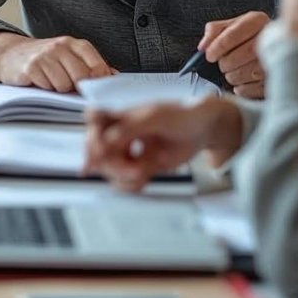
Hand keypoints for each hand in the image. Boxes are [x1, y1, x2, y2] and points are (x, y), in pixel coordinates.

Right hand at [0, 32, 114, 92]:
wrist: (10, 54)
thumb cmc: (45, 59)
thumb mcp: (70, 57)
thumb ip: (92, 66)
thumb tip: (115, 77)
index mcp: (76, 44)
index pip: (99, 67)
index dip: (98, 83)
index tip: (91, 88)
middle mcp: (62, 46)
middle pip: (82, 78)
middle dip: (75, 86)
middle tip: (66, 84)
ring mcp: (46, 55)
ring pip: (65, 85)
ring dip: (58, 88)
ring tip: (50, 80)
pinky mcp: (31, 67)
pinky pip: (48, 86)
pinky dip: (45, 88)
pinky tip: (39, 80)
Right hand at [83, 100, 243, 192]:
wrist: (205, 130)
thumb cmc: (181, 115)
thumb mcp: (153, 117)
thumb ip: (128, 128)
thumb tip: (106, 140)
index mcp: (122, 116)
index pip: (94, 122)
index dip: (91, 136)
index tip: (98, 148)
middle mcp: (122, 134)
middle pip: (98, 151)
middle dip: (109, 162)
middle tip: (124, 167)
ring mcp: (132, 151)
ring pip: (111, 168)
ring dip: (122, 174)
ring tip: (140, 172)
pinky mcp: (142, 167)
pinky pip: (127, 179)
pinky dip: (132, 183)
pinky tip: (144, 178)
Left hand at [198, 11, 268, 98]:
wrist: (273, 47)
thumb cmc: (248, 36)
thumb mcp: (230, 26)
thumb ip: (214, 31)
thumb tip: (203, 47)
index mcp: (257, 21)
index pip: (233, 35)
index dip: (218, 47)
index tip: (210, 55)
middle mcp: (271, 39)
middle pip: (241, 55)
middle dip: (226, 63)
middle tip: (223, 64)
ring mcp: (277, 61)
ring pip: (246, 74)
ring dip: (233, 75)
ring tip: (234, 70)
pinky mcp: (274, 80)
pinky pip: (251, 89)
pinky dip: (242, 87)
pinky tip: (243, 80)